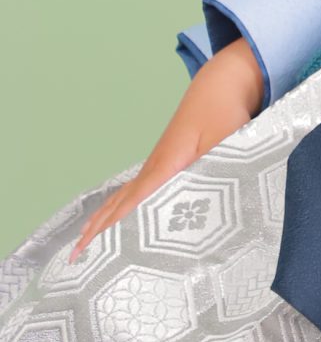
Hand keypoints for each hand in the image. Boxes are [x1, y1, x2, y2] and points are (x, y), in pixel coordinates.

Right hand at [71, 38, 265, 256]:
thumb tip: (206, 203)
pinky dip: (117, 205)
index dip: (115, 225)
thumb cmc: (224, 114)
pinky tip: (112, 212)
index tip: (94, 245)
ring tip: (83, 240)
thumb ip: (214, 172)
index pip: (135, 201)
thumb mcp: (225, 144)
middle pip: (119, 202)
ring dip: (102, 218)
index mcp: (167, 165)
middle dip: (97, 229)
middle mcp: (155, 166)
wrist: (220, 86)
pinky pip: (133, 189)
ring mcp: (156, 163)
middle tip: (75, 255)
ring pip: (122, 195)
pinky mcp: (163, 162)